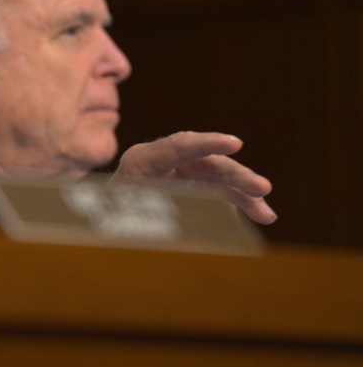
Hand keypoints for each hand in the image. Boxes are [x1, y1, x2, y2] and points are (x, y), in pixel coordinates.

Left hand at [112, 131, 275, 224]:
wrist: (100, 224)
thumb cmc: (107, 219)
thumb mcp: (121, 215)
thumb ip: (147, 213)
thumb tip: (168, 220)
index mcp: (141, 160)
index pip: (177, 145)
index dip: (207, 143)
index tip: (234, 144)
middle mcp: (163, 160)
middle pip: (205, 162)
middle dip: (236, 177)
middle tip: (262, 188)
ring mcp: (177, 171)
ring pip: (218, 178)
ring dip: (244, 195)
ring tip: (267, 214)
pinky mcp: (188, 185)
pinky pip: (217, 190)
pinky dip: (237, 202)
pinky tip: (258, 214)